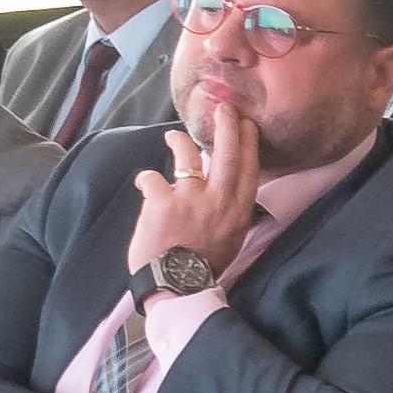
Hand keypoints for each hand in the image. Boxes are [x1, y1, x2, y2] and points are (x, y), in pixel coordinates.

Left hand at [126, 85, 266, 280]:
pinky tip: (144, 185)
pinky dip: (146, 181)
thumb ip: (232, 211)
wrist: (177, 286)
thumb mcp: (232, 238)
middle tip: (222, 107)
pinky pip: (151, 179)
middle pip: (225, 153)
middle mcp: (218, 199)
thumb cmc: (205, 265)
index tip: (247, 123)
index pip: (248, 167)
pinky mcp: (161, 202)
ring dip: (178, 140)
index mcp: (238, 210)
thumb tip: (229, 191)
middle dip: (225, 125)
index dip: (248, 141)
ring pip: (186, 156)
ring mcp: (189, 199)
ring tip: (173, 136)